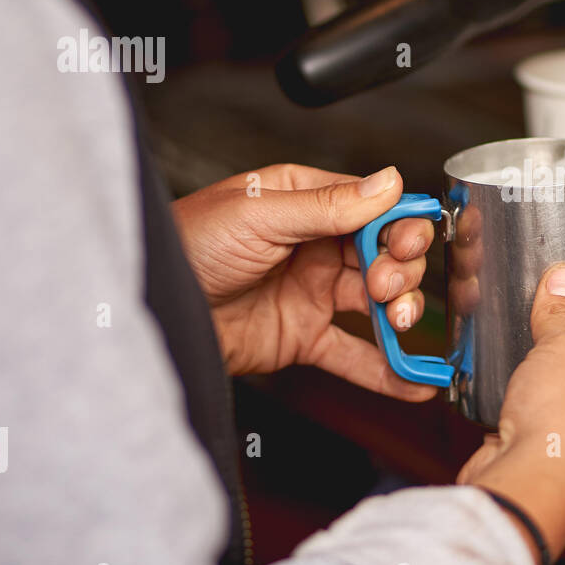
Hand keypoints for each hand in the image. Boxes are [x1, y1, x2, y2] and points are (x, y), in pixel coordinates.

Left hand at [172, 163, 437, 397]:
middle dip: (399, 270)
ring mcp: (311, 293)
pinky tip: (416, 381)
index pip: (373, 210)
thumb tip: (386, 183)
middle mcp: (315, 246)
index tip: (405, 244)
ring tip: (398, 323)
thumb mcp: (257, 215)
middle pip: (384, 256)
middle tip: (385, 285)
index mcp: (304, 202)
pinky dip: (388, 371)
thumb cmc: (185, 247)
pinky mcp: (302, 337)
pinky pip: (354, 355)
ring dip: (401, 313)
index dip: (399, 227)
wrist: (149, 311)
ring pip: (378, 303)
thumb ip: (327, 205)